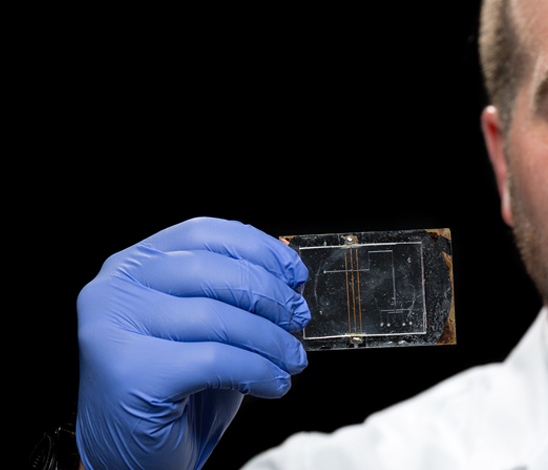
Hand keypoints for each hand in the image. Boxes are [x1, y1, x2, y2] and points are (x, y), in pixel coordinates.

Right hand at [75, 218, 309, 469]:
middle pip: (212, 271)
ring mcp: (114, 330)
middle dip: (269, 296)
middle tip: (298, 320)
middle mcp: (114, 289)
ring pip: (216, 317)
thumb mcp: (205, 326)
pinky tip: (272, 383)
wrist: (135, 455)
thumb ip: (232, 291)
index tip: (295, 272)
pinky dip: (256, 370)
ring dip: (270, 339)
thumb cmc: (175, 386)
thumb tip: (287, 269)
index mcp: (133, 265)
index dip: (257, 249)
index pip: (203, 234)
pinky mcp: (129, 373)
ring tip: (290, 359)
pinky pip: (214, 360)